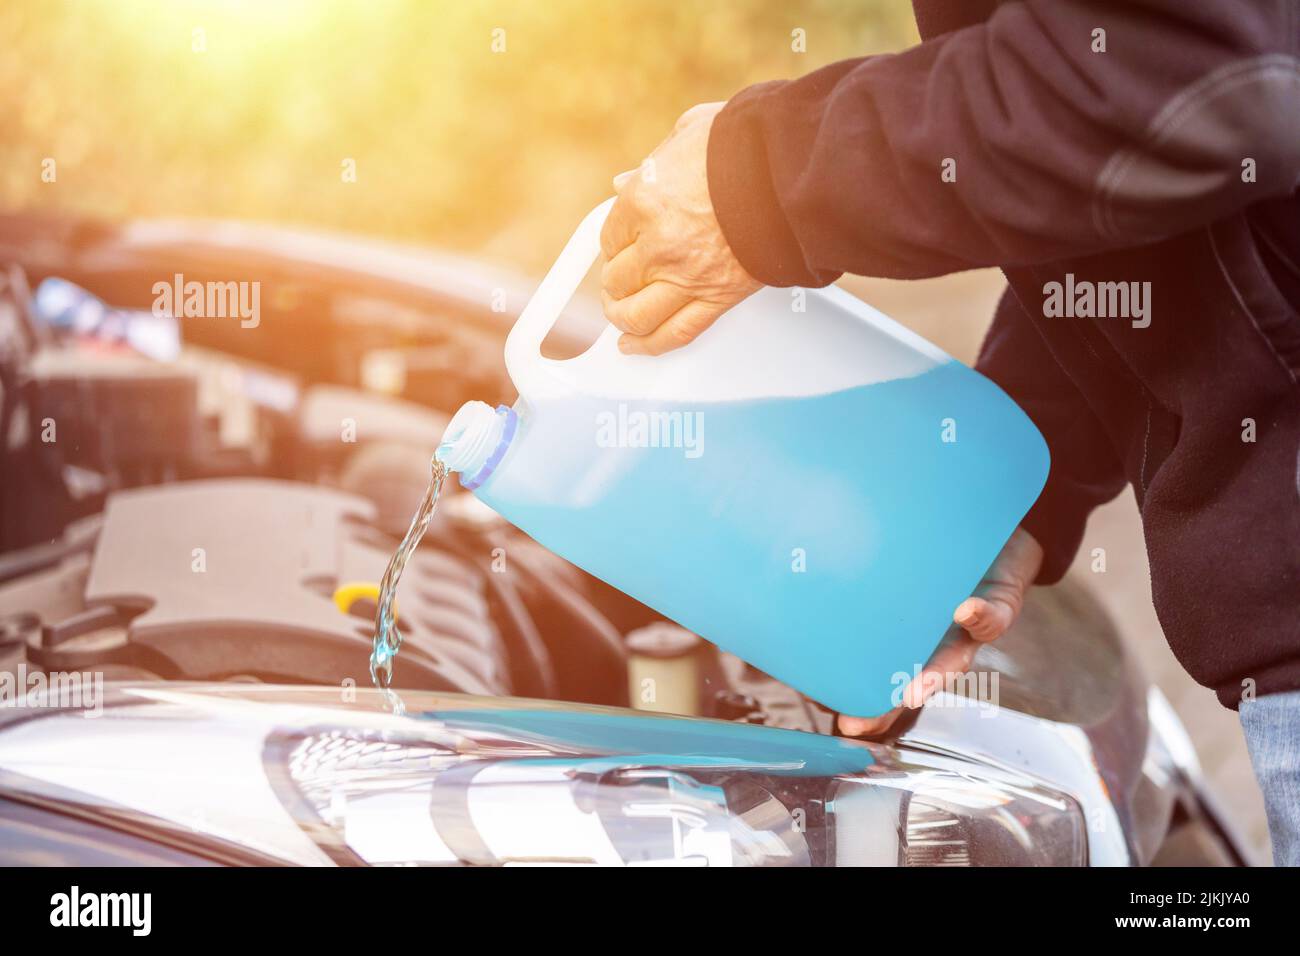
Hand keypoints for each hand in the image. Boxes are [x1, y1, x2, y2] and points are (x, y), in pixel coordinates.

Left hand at [600, 102, 761, 355]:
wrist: (792, 173)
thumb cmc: (747, 147)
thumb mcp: (686, 135)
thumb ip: (650, 164)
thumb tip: (624, 181)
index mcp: (644, 202)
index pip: (610, 237)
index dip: (613, 245)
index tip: (618, 248)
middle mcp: (659, 246)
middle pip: (618, 280)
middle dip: (615, 282)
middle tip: (618, 282)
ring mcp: (687, 277)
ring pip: (637, 315)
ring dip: (623, 318)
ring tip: (621, 316)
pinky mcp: (718, 299)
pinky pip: (676, 333)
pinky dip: (651, 345)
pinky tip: (635, 346)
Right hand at [837, 527, 1043, 737]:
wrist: (1006, 538)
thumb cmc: (943, 557)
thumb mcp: (903, 569)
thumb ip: (870, 581)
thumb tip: (799, 578)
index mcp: (912, 637)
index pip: (881, 674)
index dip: (857, 696)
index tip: (825, 713)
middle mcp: (938, 642)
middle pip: (911, 682)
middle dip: (884, 706)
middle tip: (856, 725)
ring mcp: (969, 630)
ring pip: (953, 661)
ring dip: (934, 677)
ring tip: (913, 692)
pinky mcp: (1000, 607)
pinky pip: (993, 617)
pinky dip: (979, 616)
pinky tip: (962, 611)